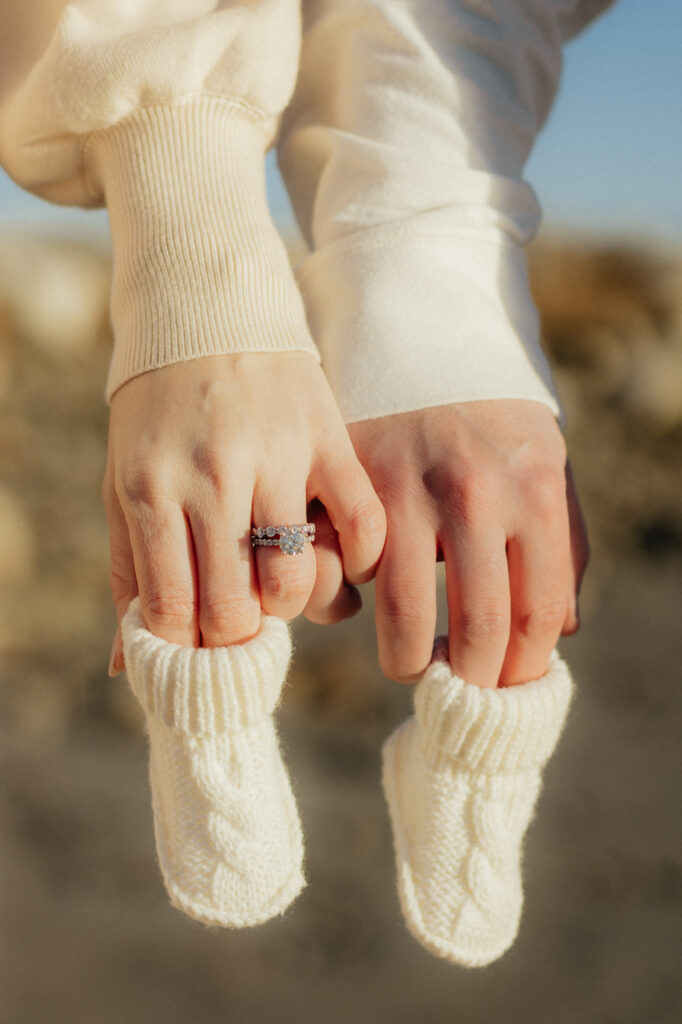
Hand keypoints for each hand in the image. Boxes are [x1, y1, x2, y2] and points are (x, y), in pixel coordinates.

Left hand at [104, 352, 385, 672]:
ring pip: (295, 580)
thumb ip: (128, 569)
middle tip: (243, 622)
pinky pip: (363, 524)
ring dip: (291, 603)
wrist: (208, 312)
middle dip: (237, 639)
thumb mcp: (123, 482)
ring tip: (282, 583)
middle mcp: (210, 477)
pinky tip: (344, 557)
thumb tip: (121, 665)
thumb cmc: (158, 414)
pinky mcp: (328, 439)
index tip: (200, 649)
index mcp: (149, 490)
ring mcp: (275, 457)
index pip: (171, 610)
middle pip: (232, 610)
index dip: (187, 649)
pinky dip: (361, 560)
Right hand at [342, 400, 588, 687]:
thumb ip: (566, 545)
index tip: (507, 688)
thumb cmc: (493, 420)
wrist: (421, 341)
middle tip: (460, 690)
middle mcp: (476, 493)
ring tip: (414, 665)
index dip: (523, 669)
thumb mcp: (548, 465)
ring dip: (410, 661)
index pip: (538, 612)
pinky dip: (357, 605)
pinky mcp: (352, 490)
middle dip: (470, 680)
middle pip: (478, 628)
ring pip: (406, 618)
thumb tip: (562, 632)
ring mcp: (409, 492)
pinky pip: (351, 576)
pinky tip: (369, 603)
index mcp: (536, 489)